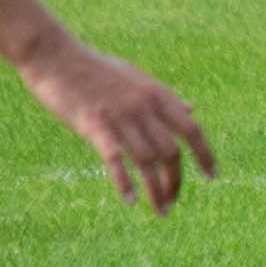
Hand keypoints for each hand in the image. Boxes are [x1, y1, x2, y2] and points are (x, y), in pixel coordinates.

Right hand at [23, 41, 217, 213]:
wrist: (54, 55)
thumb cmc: (93, 67)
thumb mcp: (136, 77)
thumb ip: (165, 97)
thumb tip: (191, 110)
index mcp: (157, 94)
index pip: (192, 130)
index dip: (205, 155)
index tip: (211, 177)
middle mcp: (143, 106)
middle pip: (171, 152)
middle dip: (176, 181)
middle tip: (172, 203)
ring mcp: (119, 115)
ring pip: (148, 161)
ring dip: (157, 190)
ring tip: (160, 210)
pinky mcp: (93, 124)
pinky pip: (115, 158)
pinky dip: (125, 181)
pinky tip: (130, 200)